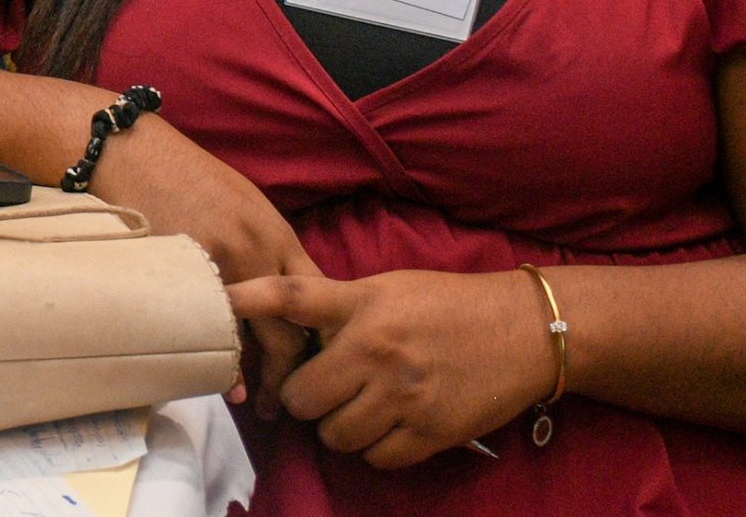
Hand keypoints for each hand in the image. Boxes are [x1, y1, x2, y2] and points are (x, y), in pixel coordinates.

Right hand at [89, 114, 322, 415]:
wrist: (129, 150)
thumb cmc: (183, 173)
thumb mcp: (243, 202)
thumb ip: (267, 248)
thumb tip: (282, 297)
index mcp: (275, 233)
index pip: (315, 301)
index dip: (318, 339)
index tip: (314, 365)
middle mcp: (255, 251)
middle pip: (290, 329)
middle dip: (293, 372)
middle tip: (290, 403)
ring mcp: (216, 265)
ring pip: (250, 337)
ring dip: (257, 374)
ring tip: (257, 402)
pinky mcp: (178, 274)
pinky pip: (208, 328)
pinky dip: (219, 359)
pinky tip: (225, 383)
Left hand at [229, 270, 555, 468]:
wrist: (523, 331)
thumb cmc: (446, 304)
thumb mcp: (387, 288)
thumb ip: (337, 305)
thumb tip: (284, 322)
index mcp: (363, 305)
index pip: (294, 299)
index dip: (251, 299)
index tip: (222, 301)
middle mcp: (378, 350)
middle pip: (304, 396)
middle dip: (307, 398)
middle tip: (325, 388)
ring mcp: (404, 395)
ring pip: (335, 435)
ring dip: (339, 427)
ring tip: (359, 407)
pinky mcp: (431, 431)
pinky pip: (376, 458)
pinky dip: (375, 448)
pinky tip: (388, 424)